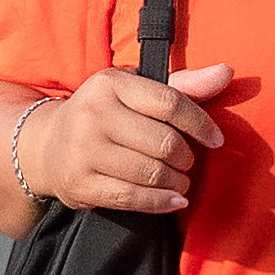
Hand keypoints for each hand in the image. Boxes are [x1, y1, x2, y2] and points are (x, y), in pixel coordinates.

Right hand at [18, 56, 238, 218]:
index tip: (216, 140)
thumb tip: (226, 72)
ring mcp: (83, 151)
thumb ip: (183, 84)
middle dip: (186, 158)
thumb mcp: (137, 91)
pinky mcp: (80, 184)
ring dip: (176, 182)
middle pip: (164, 142)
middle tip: (186, 162)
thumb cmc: (106, 115)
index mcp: (110, 83)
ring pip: (151, 172)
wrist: (47, 146)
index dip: (200, 124)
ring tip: (180, 181)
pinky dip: (160, 202)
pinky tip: (173, 201)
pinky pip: (132, 198)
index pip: (170, 103)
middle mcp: (93, 114)